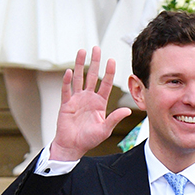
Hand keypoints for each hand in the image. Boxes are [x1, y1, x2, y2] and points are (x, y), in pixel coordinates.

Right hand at [49, 47, 131, 161]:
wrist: (73, 146)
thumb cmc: (89, 139)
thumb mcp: (105, 129)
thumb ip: (115, 118)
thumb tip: (127, 110)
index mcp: (99, 103)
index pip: (106, 84)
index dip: (109, 72)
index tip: (112, 60)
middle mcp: (88, 98)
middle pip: (92, 76)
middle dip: (95, 62)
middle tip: (97, 48)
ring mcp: (77, 99)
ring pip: (79, 78)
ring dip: (80, 64)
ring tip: (82, 51)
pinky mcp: (66, 103)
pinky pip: (66, 90)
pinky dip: (67, 81)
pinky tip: (69, 72)